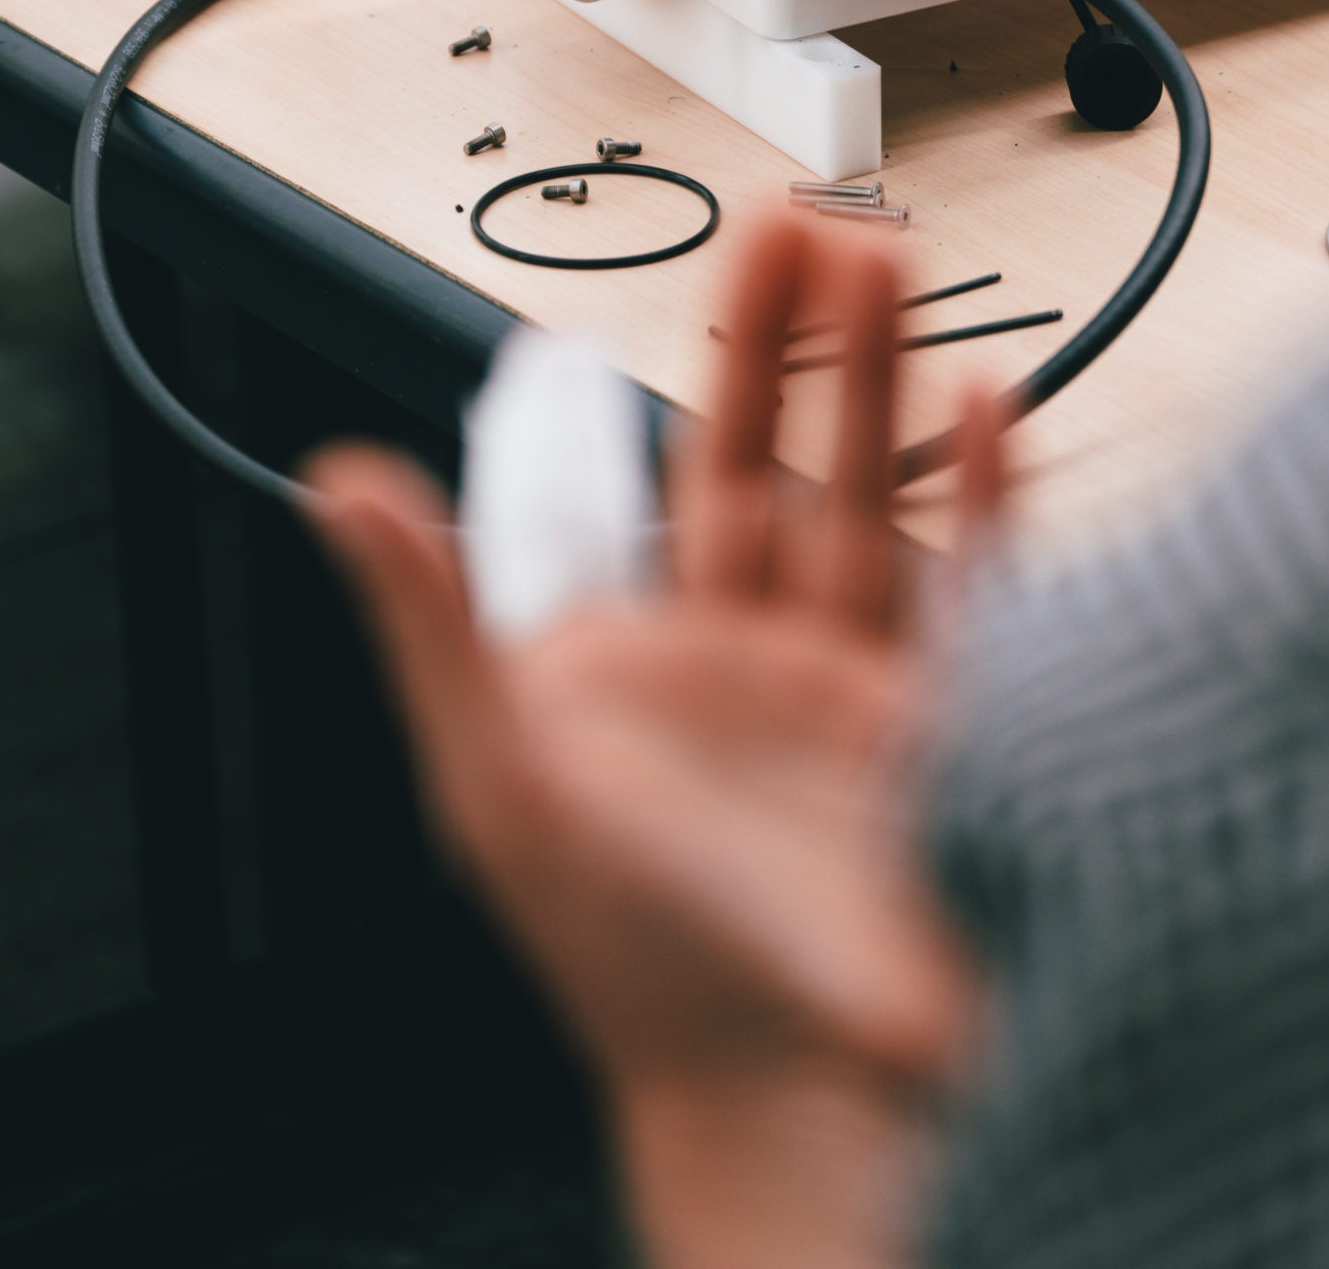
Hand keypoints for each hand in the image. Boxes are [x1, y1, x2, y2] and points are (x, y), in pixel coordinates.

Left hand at [304, 212, 1006, 1268]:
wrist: (802, 1102)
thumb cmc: (643, 968)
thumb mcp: (506, 782)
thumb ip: (436, 623)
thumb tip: (339, 484)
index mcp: (638, 670)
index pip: (634, 485)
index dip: (655, 378)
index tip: (678, 273)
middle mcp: (749, 664)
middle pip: (767, 460)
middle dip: (783, 340)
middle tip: (801, 226)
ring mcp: (856, 686)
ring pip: (870, 493)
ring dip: (879, 378)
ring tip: (888, 266)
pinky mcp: (951, 717)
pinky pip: (976, 578)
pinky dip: (989, 490)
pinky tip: (988, 404)